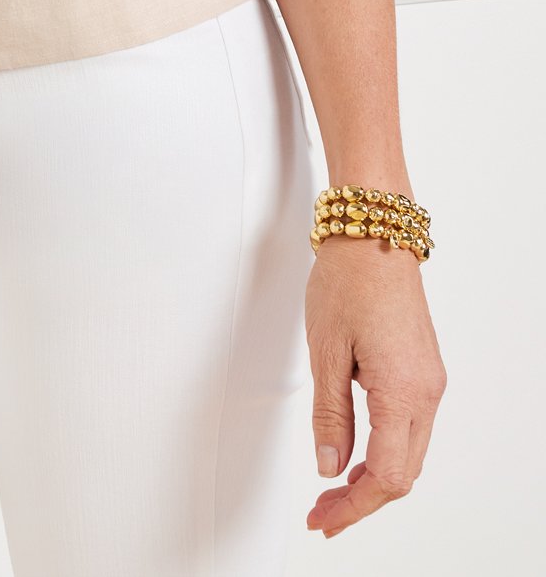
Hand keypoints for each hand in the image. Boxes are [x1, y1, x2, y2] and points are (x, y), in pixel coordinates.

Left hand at [305, 238, 446, 536]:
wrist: (373, 234)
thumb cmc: (348, 280)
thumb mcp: (325, 352)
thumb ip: (329, 415)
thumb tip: (329, 466)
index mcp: (403, 392)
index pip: (386, 477)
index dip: (354, 506)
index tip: (324, 518)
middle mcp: (427, 393)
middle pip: (402, 474)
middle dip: (361, 500)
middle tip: (322, 511)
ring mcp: (430, 382)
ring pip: (409, 453)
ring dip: (373, 477)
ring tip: (333, 488)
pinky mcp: (423, 370)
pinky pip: (410, 427)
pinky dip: (384, 450)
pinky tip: (356, 452)